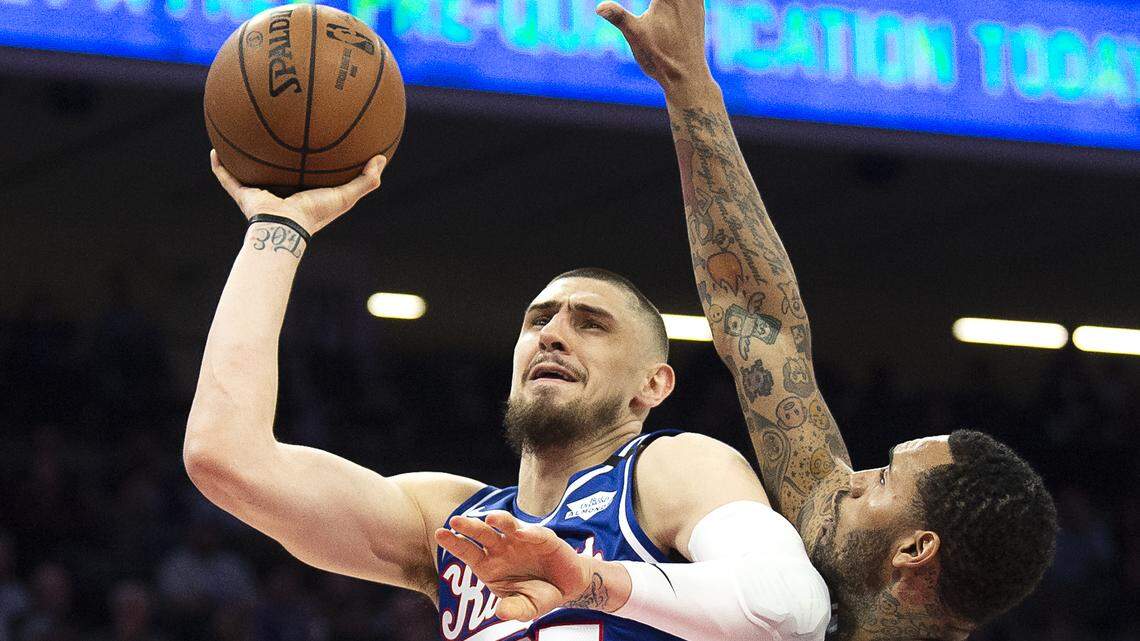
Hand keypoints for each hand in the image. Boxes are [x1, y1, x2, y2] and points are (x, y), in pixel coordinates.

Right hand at [210, 150, 385, 235]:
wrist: (286, 225)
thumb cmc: (317, 213)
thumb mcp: (347, 196)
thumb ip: (366, 181)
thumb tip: (381, 158)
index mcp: (303, 194)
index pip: (306, 175)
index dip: (309, 162)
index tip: (313, 142)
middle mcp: (280, 193)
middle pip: (276, 172)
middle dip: (274, 157)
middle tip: (275, 133)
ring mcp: (260, 194)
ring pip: (249, 173)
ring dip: (243, 158)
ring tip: (239, 135)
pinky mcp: (243, 195)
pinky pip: (227, 178)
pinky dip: (220, 167)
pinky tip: (214, 149)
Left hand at [435, 511, 601, 620]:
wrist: (567, 586)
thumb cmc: (538, 594)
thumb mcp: (526, 607)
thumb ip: (514, 609)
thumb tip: (501, 613)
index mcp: (489, 565)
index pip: (467, 551)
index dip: (454, 543)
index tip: (439, 533)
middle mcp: (501, 548)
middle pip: (482, 534)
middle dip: (469, 526)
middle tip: (456, 520)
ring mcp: (520, 540)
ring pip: (506, 526)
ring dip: (498, 520)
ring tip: (490, 519)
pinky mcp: (542, 537)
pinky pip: (535, 533)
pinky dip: (530, 533)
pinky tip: (523, 533)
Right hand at [596, 0, 712, 92]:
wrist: (686, 76)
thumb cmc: (659, 57)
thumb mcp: (635, 35)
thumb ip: (618, 17)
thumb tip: (599, 7)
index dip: (654, 4)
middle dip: (658, 3)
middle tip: (653, 9)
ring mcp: (694, 2)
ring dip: (668, 3)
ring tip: (658, 9)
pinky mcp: (699, 11)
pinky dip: (683, 2)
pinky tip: (675, 6)